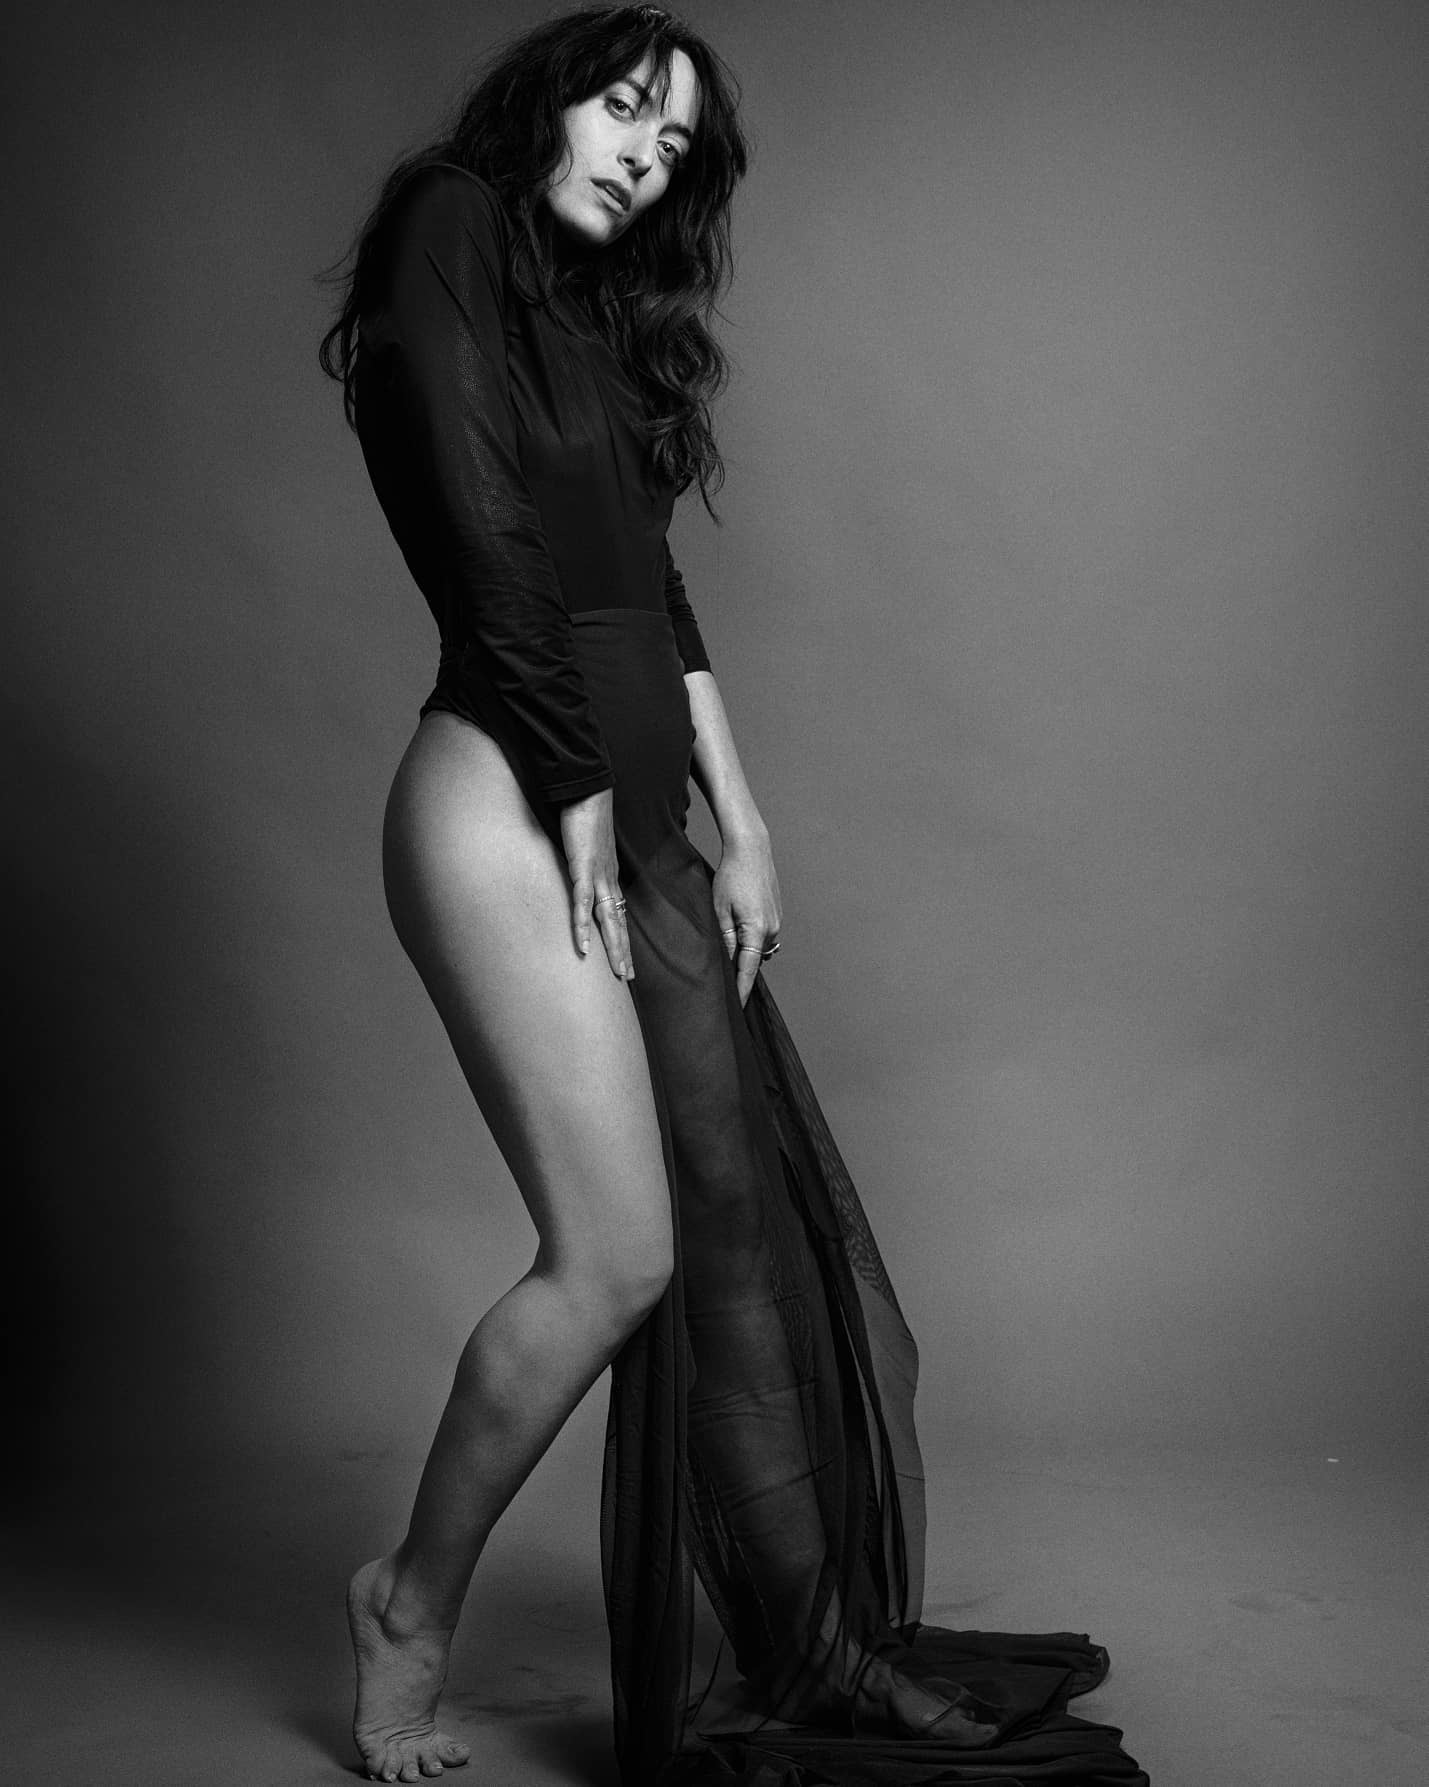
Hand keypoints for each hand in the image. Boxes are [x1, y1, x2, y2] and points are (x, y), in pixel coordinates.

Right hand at [559, 788, 632, 980]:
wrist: (587, 788)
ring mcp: (597, 875)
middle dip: (623, 952)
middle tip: (628, 979)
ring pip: (607, 919)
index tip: (626, 961)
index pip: (618, 914)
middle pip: (618, 923)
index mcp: (609, 876)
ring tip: (618, 973)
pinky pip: (582, 902)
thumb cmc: (586, 815)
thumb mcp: (588, 846)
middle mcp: (608, 879)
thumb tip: (581, 873)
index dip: (622, 939)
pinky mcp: (582, 867)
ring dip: (612, 948)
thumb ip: (585, 863)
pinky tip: (584, 946)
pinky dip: (582, 926)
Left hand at [713, 826, 781, 1006]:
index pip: (748, 970)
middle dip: (740, 972)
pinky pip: (763, 937)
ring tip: (726, 952)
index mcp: (756, 931)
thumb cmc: (731, 877)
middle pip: (753, 961)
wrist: (751, 850)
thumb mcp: (719, 909)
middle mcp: (771, 930)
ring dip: (745, 953)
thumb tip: (726, 963)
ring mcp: (776, 922)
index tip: (737, 1008)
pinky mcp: (776, 914)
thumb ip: (724, 939)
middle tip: (722, 983)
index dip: (741, 990)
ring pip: (758, 949)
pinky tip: (738, 931)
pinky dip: (751, 941)